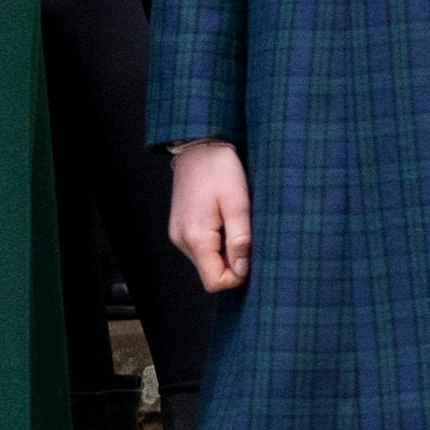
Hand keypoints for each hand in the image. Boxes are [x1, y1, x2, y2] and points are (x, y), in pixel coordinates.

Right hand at [169, 139, 252, 292]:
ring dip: (225, 251)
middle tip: (244, 233)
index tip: (250, 253)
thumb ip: (240, 239)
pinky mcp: (181, 229)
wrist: (197, 147)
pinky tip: (224, 220)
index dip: (237, 276)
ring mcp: (179, 235)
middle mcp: (182, 241)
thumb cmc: (219, 169)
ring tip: (233, 222)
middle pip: (211, 274)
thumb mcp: (238, 203)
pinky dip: (217, 243)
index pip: (215, 282)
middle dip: (232, 262)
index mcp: (196, 237)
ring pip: (207, 262)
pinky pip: (202, 249)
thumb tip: (242, 270)